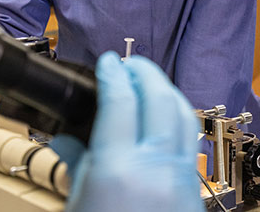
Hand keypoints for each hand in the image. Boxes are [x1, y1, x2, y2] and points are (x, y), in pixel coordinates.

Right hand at [51, 52, 203, 211]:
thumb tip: (66, 140)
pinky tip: (164, 120)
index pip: (120, 101)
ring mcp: (179, 178)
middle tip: (130, 65)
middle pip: (160, 98)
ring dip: (166, 91)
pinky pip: (190, 141)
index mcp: (118, 171)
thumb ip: (76, 166)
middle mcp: (155, 169)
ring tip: (149, 85)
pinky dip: (177, 119)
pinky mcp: (193, 190)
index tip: (108, 62)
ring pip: (184, 115)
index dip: (113, 73)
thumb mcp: (78, 204)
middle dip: (145, 71)